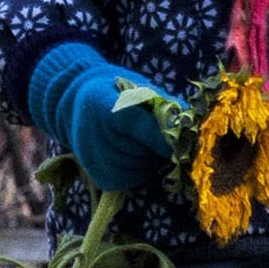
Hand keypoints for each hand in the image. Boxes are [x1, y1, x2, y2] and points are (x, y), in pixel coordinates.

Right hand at [27, 41, 179, 197]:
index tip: (187, 138)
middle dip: (162, 144)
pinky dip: (141, 167)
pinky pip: (139, 177)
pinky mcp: (106, 180)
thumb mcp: (138, 87)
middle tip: (151, 128)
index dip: (174, 138)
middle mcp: (105, 142)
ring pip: (150, 167)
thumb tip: (192, 126)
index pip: (153, 133)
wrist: (75, 105)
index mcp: (113, 112)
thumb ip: (165, 105)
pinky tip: (129, 151)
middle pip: (155, 152)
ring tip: (136, 137)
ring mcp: (104, 165)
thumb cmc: (114, 91)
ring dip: (153, 156)